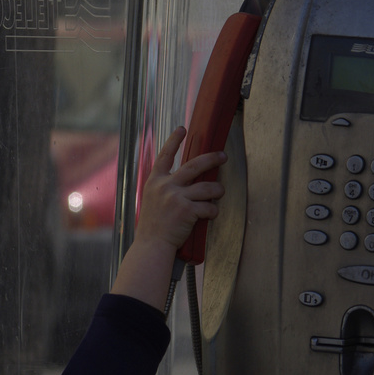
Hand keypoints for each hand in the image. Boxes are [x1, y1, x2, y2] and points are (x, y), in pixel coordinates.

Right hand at [136, 126, 226, 251]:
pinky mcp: (187, 210)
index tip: (182, 129)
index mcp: (155, 182)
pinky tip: (211, 214)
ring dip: (217, 190)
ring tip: (220, 192)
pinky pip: (209, 207)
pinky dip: (213, 211)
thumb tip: (185, 180)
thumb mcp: (151, 200)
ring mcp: (176, 197)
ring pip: (207, 187)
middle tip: (222, 156)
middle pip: (194, 165)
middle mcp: (165, 186)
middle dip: (212, 159)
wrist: (151, 245)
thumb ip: (164, 187)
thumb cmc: (153, 226)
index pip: (164, 156)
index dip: (174, 141)